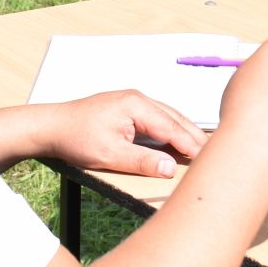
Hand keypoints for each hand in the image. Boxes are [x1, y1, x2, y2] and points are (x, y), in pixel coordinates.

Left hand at [46, 90, 205, 179]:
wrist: (51, 126)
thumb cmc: (76, 138)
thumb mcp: (110, 155)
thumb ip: (142, 161)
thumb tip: (171, 167)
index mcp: (136, 105)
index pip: (172, 127)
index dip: (191, 144)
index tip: (209, 158)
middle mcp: (138, 99)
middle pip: (175, 118)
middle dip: (195, 136)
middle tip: (216, 153)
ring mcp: (133, 102)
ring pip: (168, 117)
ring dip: (185, 132)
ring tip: (203, 148)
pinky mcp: (128, 109)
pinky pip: (158, 118)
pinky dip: (172, 129)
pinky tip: (179, 140)